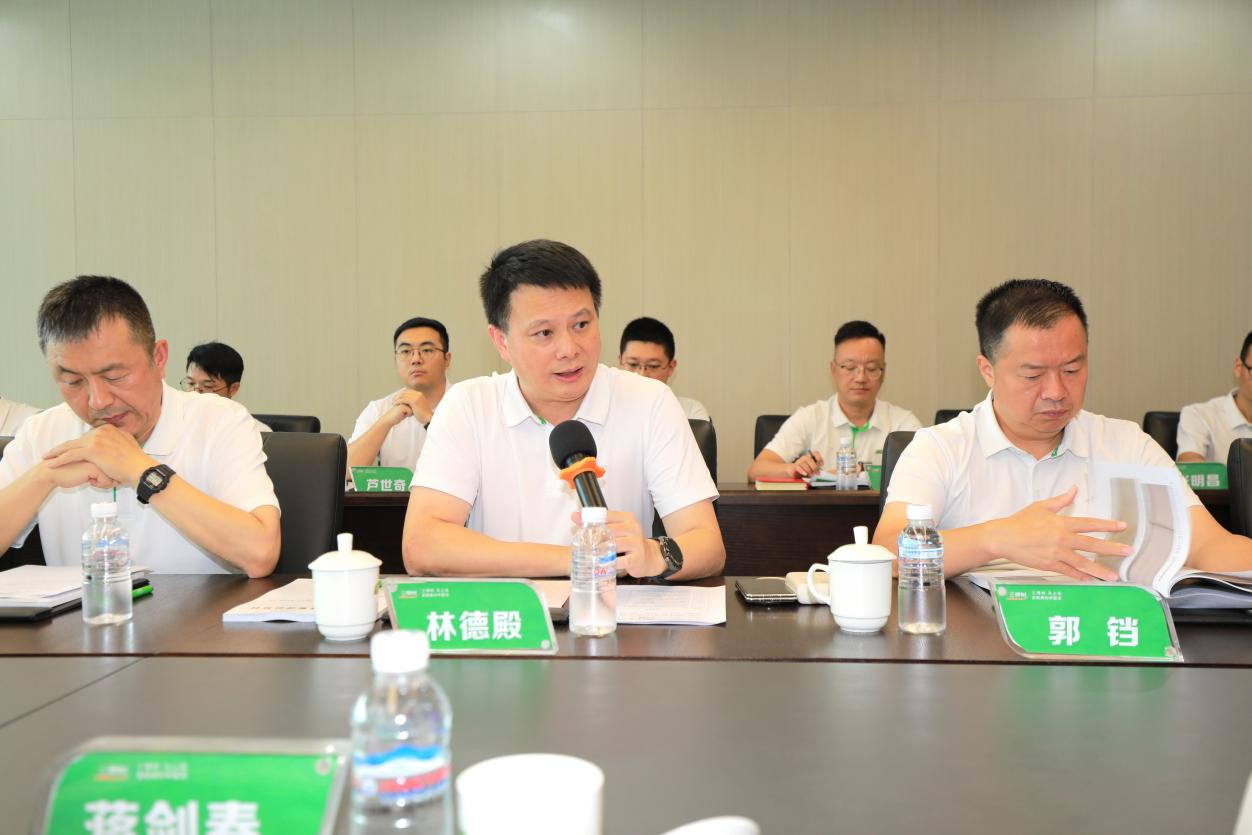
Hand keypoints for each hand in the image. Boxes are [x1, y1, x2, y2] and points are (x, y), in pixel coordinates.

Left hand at [42, 425, 155, 487]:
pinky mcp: (92, 450)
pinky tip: (52, 463)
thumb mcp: (128, 444)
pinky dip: (59, 459)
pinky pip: (71, 455)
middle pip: (77, 440)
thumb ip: (118, 440)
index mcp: (109, 429)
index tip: (67, 449)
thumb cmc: (135, 462)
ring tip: (47, 457)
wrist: (139, 468)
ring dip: (56, 452)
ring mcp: (96, 440)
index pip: (87, 436)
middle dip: (63, 447)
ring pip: (70, 446)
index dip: (76, 444)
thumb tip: (115, 442)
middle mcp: (101, 431)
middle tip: (51, 452)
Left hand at [386, 389, 432, 426]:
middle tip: (393, 400)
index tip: (397, 398)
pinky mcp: (414, 401)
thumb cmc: (424, 415)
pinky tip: (395, 404)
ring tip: (393, 402)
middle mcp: (418, 394)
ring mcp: (416, 397)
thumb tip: (409, 403)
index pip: (408, 391)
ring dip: (397, 398)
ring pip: (403, 395)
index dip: (402, 394)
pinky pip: (403, 399)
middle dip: (398, 395)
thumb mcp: (419, 406)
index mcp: (420, 394)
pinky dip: (398, 401)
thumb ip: (414, 403)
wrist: (428, 418)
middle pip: (405, 392)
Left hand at [569, 510, 664, 577]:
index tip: (579, 523)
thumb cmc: (629, 542)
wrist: (649, 557)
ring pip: (614, 545)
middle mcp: (633, 528)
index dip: (592, 519)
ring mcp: (636, 543)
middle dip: (595, 537)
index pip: (607, 515)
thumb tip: (575, 516)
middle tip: (583, 543)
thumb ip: (598, 523)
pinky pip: (620, 561)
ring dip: (600, 551)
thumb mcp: (616, 529)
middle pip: (609, 530)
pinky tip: (602, 564)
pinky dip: (609, 563)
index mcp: (627, 518)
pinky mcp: (637, 558)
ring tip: (590, 554)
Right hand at [789, 450, 823, 478]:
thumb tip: (819, 472)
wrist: (793, 472)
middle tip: (817, 473)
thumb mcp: (811, 469)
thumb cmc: (804, 470)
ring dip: (809, 470)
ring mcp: (799, 461)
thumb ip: (816, 469)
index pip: (815, 453)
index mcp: (810, 457)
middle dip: (814, 467)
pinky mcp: (795, 466)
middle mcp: (805, 458)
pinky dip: (802, 471)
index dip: (819, 458)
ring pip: (805, 464)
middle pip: (810, 460)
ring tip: (811, 475)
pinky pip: (799, 468)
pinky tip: (805, 474)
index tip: (821, 465)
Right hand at [985, 486, 1127, 580]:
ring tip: (1114, 575)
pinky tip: (1090, 579)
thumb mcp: (1041, 506)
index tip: (1122, 526)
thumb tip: (1074, 489)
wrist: (1002, 537)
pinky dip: (1080, 576)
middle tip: (1128, 551)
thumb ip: (1061, 500)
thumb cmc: (1020, 521)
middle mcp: (1061, 538)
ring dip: (1100, 569)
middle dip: (1112, 548)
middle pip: (1091, 544)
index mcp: (1061, 522)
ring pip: (1083, 562)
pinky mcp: (1048, 564)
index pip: (1089, 523)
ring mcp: (1056, 553)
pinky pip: (1068, 571)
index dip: (1107, 525)